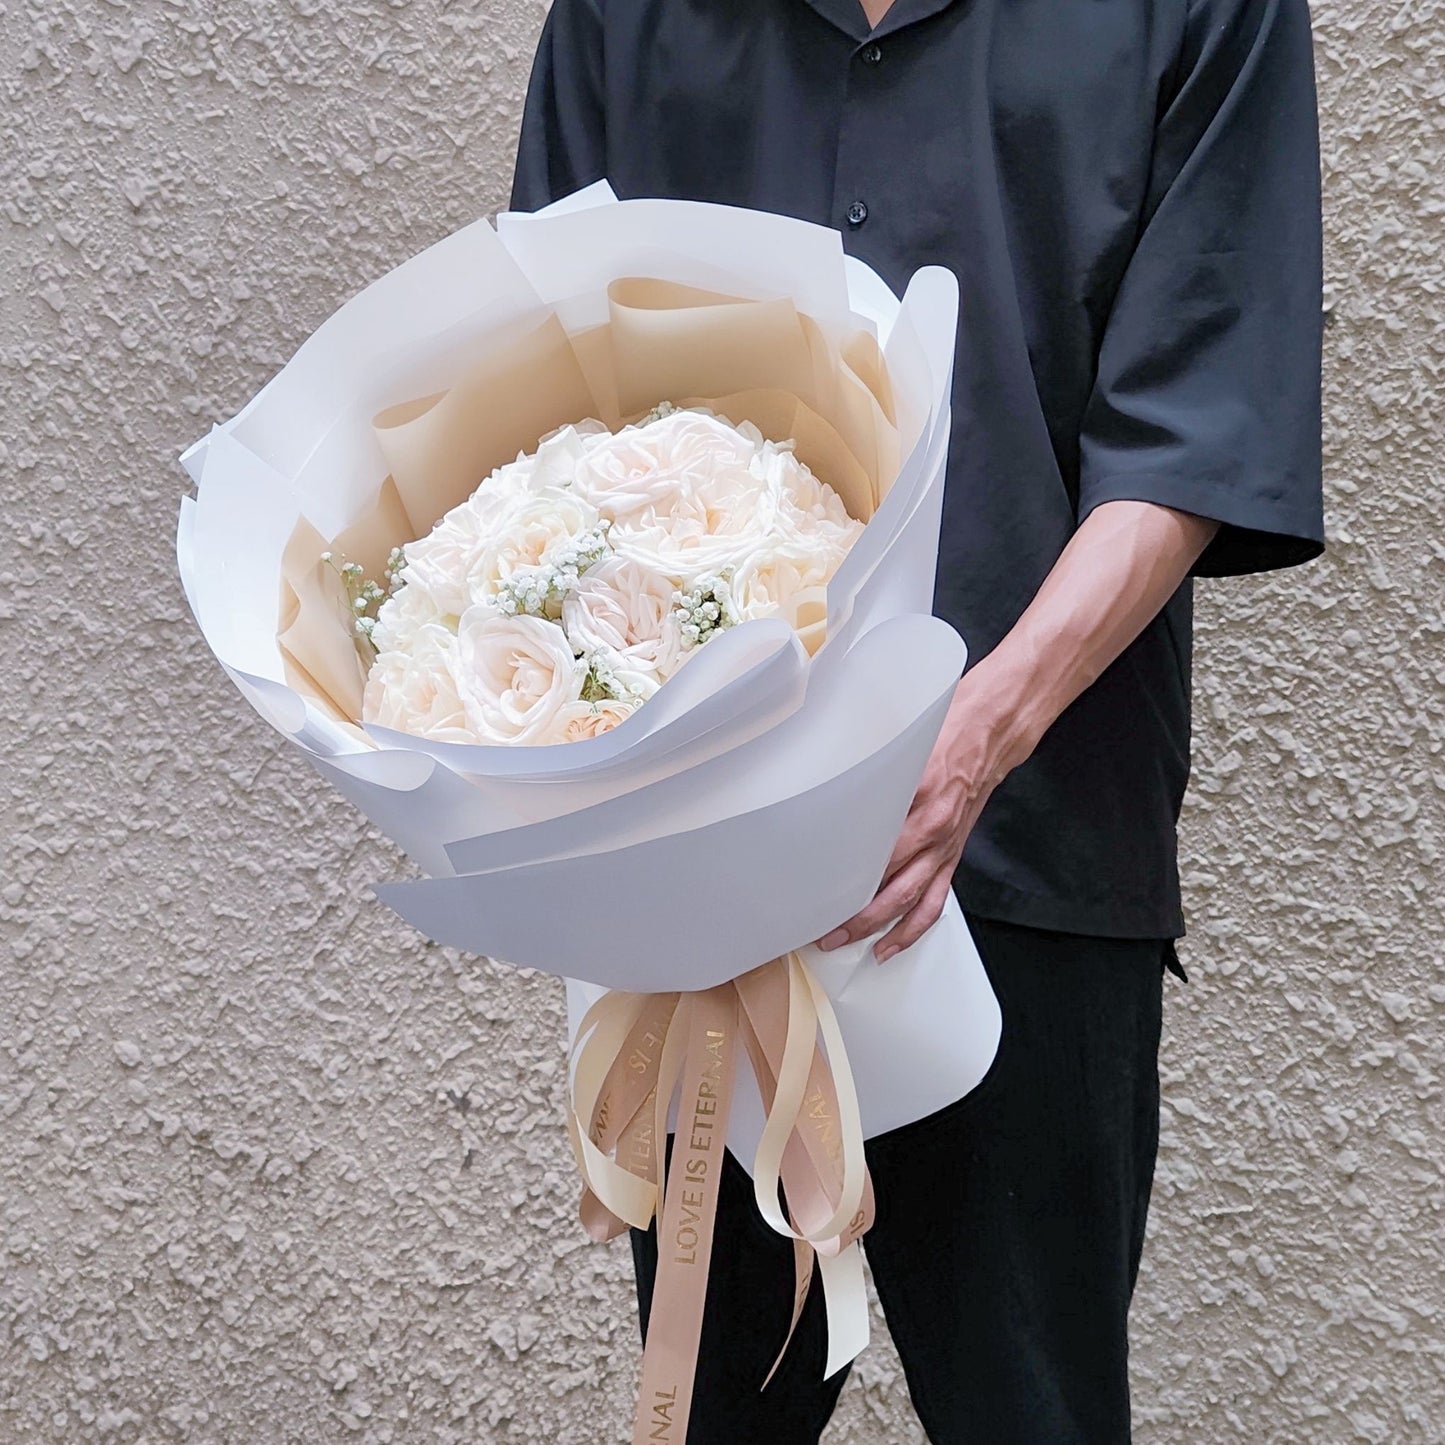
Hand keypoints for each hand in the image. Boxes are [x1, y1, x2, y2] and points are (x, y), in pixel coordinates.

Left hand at [816, 657, 1035, 962]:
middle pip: (885, 882)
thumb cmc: (945, 730)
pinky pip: (934, 902)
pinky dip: (913, 928)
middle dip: (852, 911)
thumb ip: (870, 772)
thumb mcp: (901, 743)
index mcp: (916, 799)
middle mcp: (931, 829)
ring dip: (876, 927)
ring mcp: (944, 847)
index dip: (840, 868)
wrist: (990, 732)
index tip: (811, 882)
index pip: (869, 845)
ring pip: (908, 900)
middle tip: (820, 925)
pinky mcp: (952, 856)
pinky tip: (891, 946)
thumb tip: (830, 789)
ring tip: (844, 942)